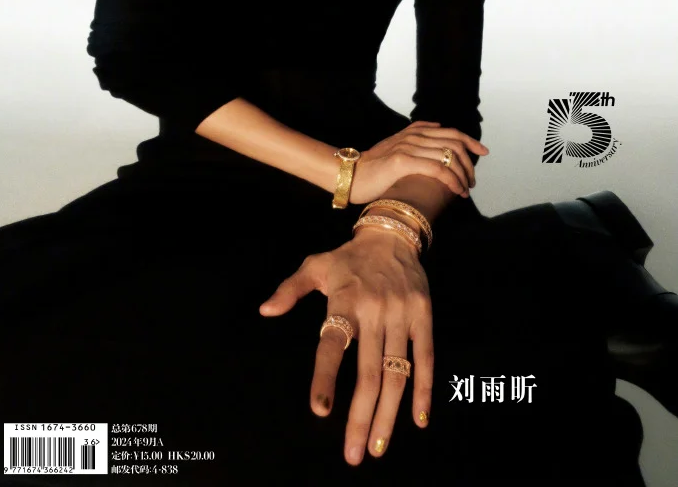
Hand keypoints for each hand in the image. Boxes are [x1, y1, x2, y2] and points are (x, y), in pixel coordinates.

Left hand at [259, 229, 432, 465]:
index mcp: (343, 301)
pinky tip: (418, 420)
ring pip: (396, 372)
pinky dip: (423, 391)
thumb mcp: (314, 266)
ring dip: (388, 413)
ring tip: (377, 446)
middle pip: (368, 372)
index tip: (320, 410)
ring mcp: (401, 315)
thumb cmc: (348, 259)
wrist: (393, 235)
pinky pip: (425, 358)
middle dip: (360, 415)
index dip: (326, 376)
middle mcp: (374, 311)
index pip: (332, 343)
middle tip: (353, 454)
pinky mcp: (423, 317)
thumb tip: (265, 311)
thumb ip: (290, 290)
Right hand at [350, 120, 488, 205]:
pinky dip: (452, 180)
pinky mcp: (403, 161)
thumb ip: (414, 141)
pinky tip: (457, 191)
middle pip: (454, 143)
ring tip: (465, 189)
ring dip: (463, 175)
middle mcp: (413, 136)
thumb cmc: (372, 170)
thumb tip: (436, 135)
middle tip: (472, 181)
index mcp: (413, 132)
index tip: (483, 151)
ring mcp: (408, 147)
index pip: (450, 132)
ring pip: (449, 156)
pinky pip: (438, 168)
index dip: (470, 140)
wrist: (349, 176)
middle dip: (469, 162)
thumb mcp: (394, 149)